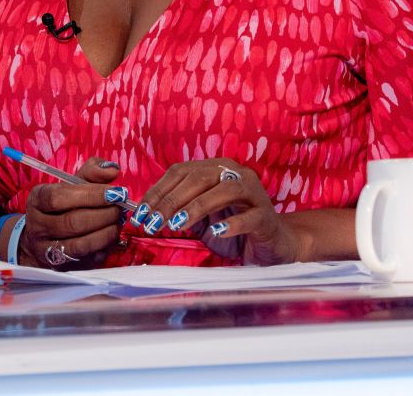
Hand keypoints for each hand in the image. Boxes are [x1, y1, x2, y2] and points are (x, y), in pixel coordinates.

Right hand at [19, 158, 125, 268]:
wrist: (45, 236)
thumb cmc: (63, 203)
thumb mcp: (72, 182)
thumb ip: (93, 171)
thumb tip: (113, 170)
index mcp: (37, 200)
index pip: (60, 197)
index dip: (91, 195)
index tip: (114, 192)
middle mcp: (38, 226)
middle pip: (72, 222)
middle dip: (103, 214)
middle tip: (120, 208)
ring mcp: (47, 250)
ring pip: (79, 245)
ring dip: (105, 233)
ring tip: (117, 222)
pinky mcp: (62, 268)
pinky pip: (86, 260)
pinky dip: (104, 248)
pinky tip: (112, 236)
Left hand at [134, 159, 300, 265]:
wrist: (272, 243)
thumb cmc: (233, 228)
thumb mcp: (201, 219)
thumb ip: (179, 211)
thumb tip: (147, 213)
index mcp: (215, 169)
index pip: (180, 172)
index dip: (158, 191)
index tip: (140, 213)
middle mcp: (234, 173)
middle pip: (198, 179)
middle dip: (171, 201)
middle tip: (152, 222)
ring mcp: (253, 192)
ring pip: (223, 191)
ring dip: (196, 208)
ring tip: (176, 225)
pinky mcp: (267, 216)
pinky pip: (249, 217)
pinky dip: (231, 223)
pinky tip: (216, 232)